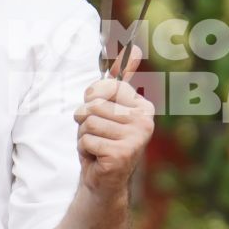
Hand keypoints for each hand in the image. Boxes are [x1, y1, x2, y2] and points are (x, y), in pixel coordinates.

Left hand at [74, 43, 155, 192]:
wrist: (104, 180)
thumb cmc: (104, 140)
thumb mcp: (107, 107)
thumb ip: (118, 80)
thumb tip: (136, 49)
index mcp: (143, 106)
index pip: (106, 86)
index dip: (92, 99)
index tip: (101, 114)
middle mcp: (145, 121)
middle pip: (94, 105)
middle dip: (85, 121)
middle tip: (97, 135)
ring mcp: (135, 138)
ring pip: (89, 123)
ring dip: (84, 136)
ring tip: (97, 146)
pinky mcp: (122, 154)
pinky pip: (87, 139)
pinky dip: (85, 150)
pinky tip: (97, 158)